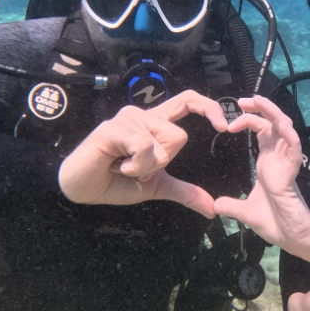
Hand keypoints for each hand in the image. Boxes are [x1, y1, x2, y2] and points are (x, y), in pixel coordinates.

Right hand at [58, 90, 229, 214]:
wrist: (84, 189)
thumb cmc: (116, 182)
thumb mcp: (157, 187)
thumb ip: (185, 192)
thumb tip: (212, 209)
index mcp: (155, 124)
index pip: (187, 101)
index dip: (209, 107)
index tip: (225, 127)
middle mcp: (143, 115)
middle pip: (178, 136)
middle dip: (164, 162)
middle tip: (138, 168)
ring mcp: (127, 118)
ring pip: (162, 143)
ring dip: (146, 166)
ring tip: (123, 166)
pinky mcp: (113, 127)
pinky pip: (144, 147)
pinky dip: (135, 165)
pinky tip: (117, 166)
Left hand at [215, 96, 309, 272]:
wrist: (293, 239)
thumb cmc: (276, 224)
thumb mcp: (245, 212)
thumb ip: (231, 206)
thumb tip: (216, 205)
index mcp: (268, 163)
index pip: (262, 130)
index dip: (249, 120)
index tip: (230, 123)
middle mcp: (278, 159)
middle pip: (274, 122)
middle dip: (261, 107)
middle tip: (243, 100)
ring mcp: (286, 164)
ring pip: (285, 129)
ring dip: (273, 113)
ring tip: (258, 100)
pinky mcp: (292, 173)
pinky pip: (294, 149)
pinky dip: (289, 135)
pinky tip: (281, 124)